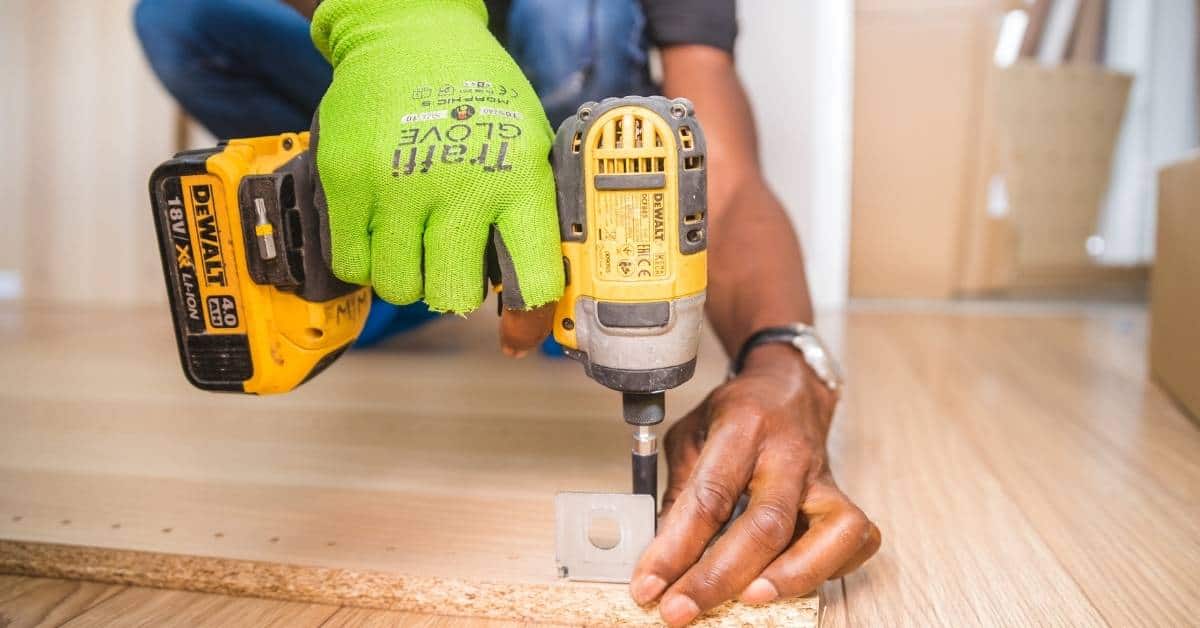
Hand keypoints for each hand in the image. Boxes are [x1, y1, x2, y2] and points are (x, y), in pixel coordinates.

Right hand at [310, 0, 561, 353]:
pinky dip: (366, 259)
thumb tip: (530, 309)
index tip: (519, 330)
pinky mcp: (347, 181)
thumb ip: (529, 221)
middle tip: (451, 261)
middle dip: (453, 289)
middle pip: (453, 296)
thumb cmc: (478, 97)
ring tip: (414, 237)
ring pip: (400, 287)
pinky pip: (352, 264)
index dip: (528, 318)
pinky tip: (382, 228)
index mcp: (518, 179)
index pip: (532, 280)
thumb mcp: (527, 148)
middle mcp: (460, 185)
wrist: (410, 33)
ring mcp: (398, 184)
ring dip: (407, 275)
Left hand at [630, 345, 880, 625]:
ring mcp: (822, 477)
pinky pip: (854, 539)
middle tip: (681, 609)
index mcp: (742, 427)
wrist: (788, 388)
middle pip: (765, 524)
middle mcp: (788, 453)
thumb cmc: (737, 414)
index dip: (675, 548)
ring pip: (827, 533)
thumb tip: (662, 555)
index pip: (709, 496)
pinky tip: (792, 582)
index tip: (649, 584)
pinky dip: (828, 569)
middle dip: (719, 577)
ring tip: (747, 602)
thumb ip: (680, 492)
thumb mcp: (691, 436)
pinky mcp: (843, 496)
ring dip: (789, 577)